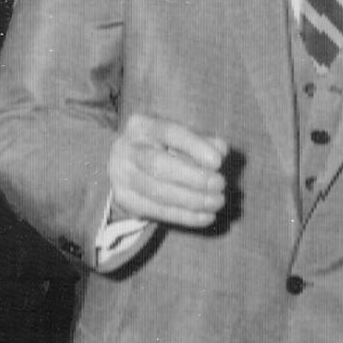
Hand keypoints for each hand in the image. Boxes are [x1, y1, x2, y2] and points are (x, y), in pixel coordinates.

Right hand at [106, 115, 228, 228]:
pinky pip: (157, 211)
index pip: (169, 132)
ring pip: (157, 191)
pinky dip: (185, 216)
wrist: (126, 165)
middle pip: (158, 164)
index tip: (218, 162)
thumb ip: (203, 142)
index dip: (194, 146)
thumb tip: (221, 150)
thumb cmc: (163, 148)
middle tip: (220, 184)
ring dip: (192, 200)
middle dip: (193, 177)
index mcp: (141, 125)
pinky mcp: (125, 199)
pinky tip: (207, 216)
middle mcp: (126, 147)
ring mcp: (121, 174)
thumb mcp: (181, 139)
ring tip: (218, 202)